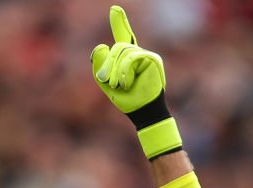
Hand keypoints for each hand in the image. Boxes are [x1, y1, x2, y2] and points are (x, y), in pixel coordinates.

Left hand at [90, 5, 181, 160]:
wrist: (142, 112)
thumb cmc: (126, 100)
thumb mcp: (106, 83)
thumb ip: (100, 66)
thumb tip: (101, 46)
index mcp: (126, 58)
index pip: (123, 36)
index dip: (120, 22)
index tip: (114, 9)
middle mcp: (137, 53)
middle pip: (117, 47)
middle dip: (108, 64)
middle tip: (106, 81)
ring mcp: (146, 55)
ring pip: (123, 51)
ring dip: (115, 70)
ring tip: (116, 85)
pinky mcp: (153, 59)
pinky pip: (132, 57)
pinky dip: (125, 70)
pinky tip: (125, 83)